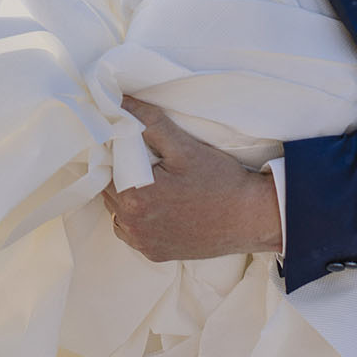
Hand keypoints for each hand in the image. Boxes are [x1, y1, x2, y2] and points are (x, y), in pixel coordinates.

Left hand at [102, 97, 282, 261]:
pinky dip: (138, 219)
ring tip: (153, 184)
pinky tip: (159, 206)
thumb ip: (148, 122)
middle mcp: (133, 225)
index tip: (130, 146)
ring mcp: (143, 243)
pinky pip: (132, 233)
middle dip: (120, 174)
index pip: (105, 167)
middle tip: (146, 163)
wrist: (250, 218)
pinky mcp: (154, 254)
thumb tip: (119, 101)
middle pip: (108, 190)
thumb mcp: (183, 146)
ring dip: (126, 198)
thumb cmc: (220, 181)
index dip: (113, 153)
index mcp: (134, 196)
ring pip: (117, 212)